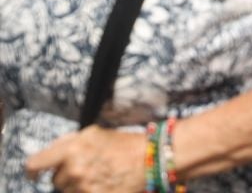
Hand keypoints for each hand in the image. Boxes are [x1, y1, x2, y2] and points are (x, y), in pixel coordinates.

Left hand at [26, 125, 146, 190]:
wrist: (150, 159)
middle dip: (66, 176)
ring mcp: (84, 187)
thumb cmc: (123, 143)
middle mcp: (74, 169)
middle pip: (55, 181)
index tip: (35, 174)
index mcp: (71, 149)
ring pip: (67, 191)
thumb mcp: (94, 133)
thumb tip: (49, 154)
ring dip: (77, 186)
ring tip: (97, 177)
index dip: (32, 170)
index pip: (35, 164)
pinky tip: (101, 184)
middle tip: (85, 169)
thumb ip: (68, 142)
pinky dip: (89, 191)